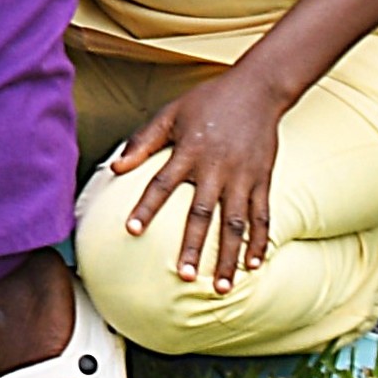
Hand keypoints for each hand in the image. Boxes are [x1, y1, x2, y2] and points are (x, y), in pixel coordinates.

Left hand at [106, 72, 289, 291]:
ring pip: (235, 223)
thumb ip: (143, 141)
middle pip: (203, 213)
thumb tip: (115, 168)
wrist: (257, 89)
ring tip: (221, 287)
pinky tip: (255, 266)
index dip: (146, 207)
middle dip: (194, 246)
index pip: (162, 183)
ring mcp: (243, 177)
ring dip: (229, 256)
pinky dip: (260, 241)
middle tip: (185, 276)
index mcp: (189, 151)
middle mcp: (217, 168)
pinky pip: (262, 216)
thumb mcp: (170, 114)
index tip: (131, 231)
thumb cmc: (207, 101)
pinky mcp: (262, 180)